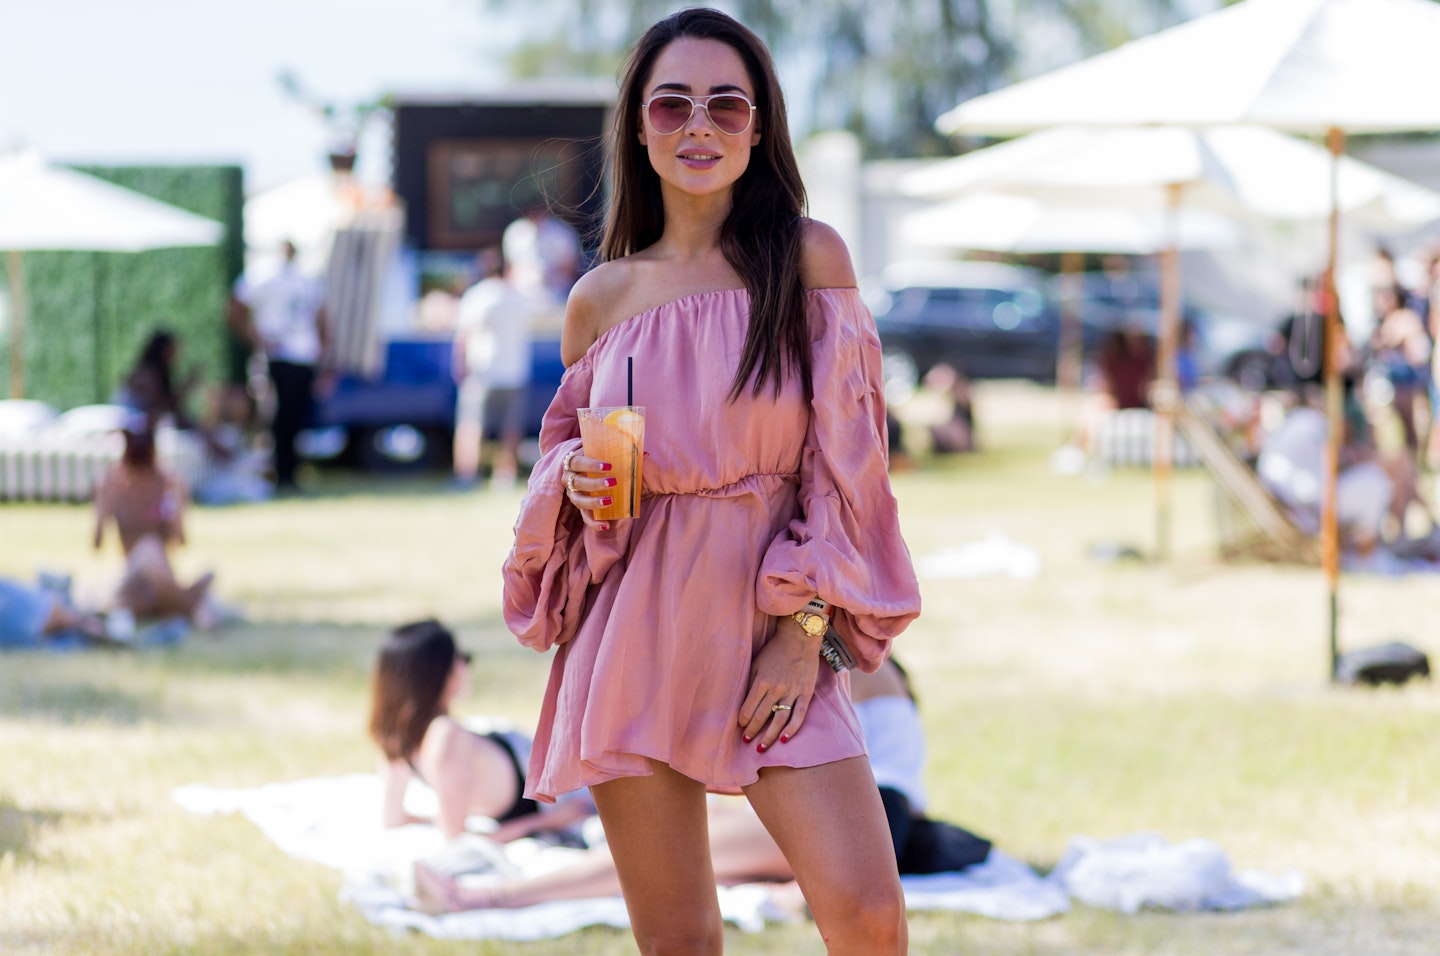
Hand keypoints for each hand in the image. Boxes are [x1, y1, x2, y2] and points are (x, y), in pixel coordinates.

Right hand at [560, 448, 615, 530]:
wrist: (584, 468)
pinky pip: (584, 517)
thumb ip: (623, 454)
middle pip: (577, 482)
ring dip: (593, 502)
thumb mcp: (605, 453)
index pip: (578, 462)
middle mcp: (569, 478)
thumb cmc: (597, 459)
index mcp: (573, 461)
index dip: (591, 465)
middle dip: (595, 484)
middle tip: (613, 482)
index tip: (609, 466)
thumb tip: (645, 454)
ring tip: (610, 501)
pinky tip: (606, 525)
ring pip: (578, 500)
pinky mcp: (580, 507)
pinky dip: (594, 523)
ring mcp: (573, 494)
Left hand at [738, 617, 821, 750]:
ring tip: (761, 748)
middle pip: (761, 716)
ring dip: (769, 736)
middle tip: (746, 741)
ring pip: (779, 720)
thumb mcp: (757, 663)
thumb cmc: (775, 650)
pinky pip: (799, 715)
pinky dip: (792, 729)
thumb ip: (751, 683)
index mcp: (761, 681)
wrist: (800, 638)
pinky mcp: (805, 693)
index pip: (748, 708)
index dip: (742, 720)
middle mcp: (776, 688)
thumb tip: (743, 703)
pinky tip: (784, 739)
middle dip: (752, 731)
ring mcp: (792, 692)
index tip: (740, 727)